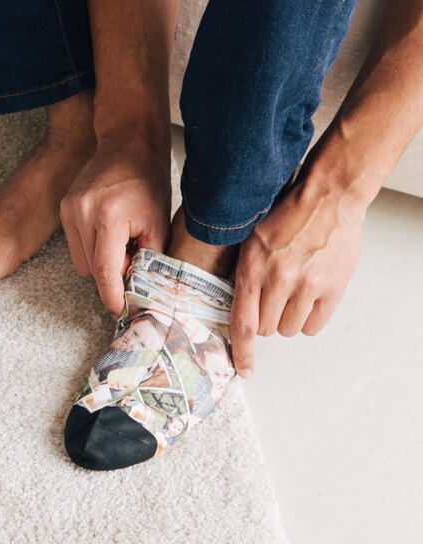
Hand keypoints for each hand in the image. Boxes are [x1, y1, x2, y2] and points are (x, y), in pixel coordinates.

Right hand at [60, 133, 170, 315]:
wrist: (128, 144)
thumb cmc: (148, 181)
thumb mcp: (157, 223)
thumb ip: (147, 259)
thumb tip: (138, 290)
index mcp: (109, 216)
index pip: (106, 270)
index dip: (113, 296)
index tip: (120, 310)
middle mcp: (82, 212)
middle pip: (92, 269)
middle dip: (113, 274)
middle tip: (134, 261)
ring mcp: (69, 209)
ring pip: (81, 261)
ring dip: (101, 261)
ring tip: (121, 242)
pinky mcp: (64, 207)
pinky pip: (75, 245)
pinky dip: (92, 247)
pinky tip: (108, 232)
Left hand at [230, 177, 367, 376]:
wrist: (326, 199)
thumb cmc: (286, 215)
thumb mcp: (250, 239)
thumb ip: (243, 272)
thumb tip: (235, 305)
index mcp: (252, 267)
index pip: (242, 322)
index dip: (241, 350)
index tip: (243, 369)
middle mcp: (278, 279)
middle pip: (267, 329)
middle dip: (265, 320)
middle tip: (270, 299)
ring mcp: (307, 284)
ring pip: (290, 329)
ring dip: (287, 319)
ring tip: (291, 293)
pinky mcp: (332, 288)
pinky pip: (314, 325)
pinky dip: (308, 319)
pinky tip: (307, 299)